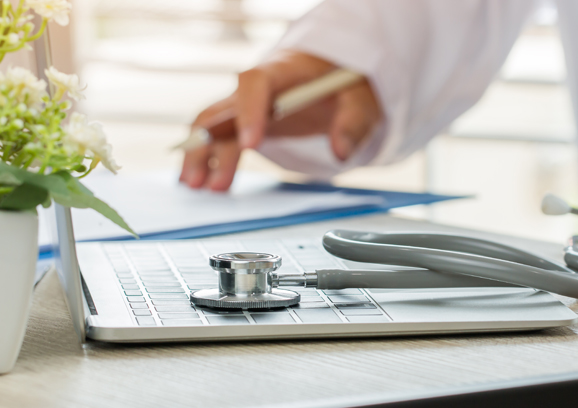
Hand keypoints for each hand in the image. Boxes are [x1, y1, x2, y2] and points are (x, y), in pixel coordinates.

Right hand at [179, 50, 380, 190]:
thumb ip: (353, 123)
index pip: (256, 83)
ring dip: (201, 154)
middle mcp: (260, 85)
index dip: (248, 113)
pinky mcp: (248, 120)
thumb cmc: (347, 83)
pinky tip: (200, 180)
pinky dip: (208, 157)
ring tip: (194, 186)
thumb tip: (340, 151)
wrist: (336, 75)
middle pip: (224, 108)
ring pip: (214, 124)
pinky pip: (221, 136)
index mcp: (285, 70)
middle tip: (205, 181)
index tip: (250, 146)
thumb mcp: (362, 99)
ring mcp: (250, 104)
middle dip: (209, 144)